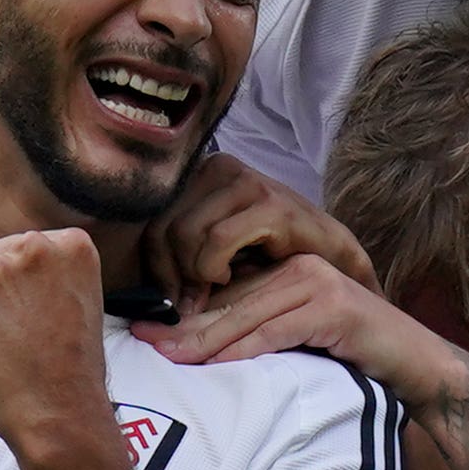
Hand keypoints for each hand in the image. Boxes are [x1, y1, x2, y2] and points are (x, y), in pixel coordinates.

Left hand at [0, 228, 113, 464]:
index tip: (43, 311)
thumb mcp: (81, 302)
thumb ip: (52, 275)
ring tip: (7, 346)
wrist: (59, 411)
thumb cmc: (74, 369)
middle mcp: (34, 246)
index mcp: (72, 245)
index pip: (29, 248)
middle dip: (1, 291)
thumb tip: (15, 273)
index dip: (28, 284)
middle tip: (23, 332)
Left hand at [139, 253, 460, 395]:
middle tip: (142, 340)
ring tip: (166, 355)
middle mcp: (298, 267)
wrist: (415, 362)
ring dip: (204, 341)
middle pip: (229, 300)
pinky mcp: (334, 307)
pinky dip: (243, 351)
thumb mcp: (298, 337)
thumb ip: (259, 328)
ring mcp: (317, 283)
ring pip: (247, 315)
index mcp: (285, 269)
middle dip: (183, 324)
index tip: (143, 327)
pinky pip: (276, 332)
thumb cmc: (352, 356)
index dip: (182, 312)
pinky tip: (213, 365)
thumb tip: (195, 345)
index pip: (223, 290)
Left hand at [145, 154, 372, 310]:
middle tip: (188, 302)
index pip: (152, 219)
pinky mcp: (272, 205)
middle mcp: (222, 166)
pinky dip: (212, 268)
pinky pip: (216, 240)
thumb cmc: (269, 261)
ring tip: (213, 288)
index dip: (155, 267)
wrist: (333, 262)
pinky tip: (228, 277)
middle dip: (171, 274)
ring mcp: (248, 181)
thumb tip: (135, 284)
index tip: (168, 299)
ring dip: (192, 274)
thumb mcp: (213, 253)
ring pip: (185, 233)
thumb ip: (177, 256)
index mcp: (202, 173)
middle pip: (163, 226)